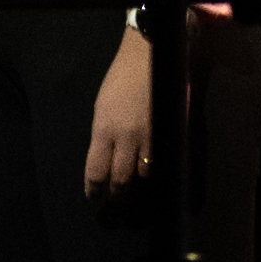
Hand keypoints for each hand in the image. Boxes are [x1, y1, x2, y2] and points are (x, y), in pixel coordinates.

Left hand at [85, 26, 162, 191]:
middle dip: (116, 197)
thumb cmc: (120, 78)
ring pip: (143, 174)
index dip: (94, 191)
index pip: (96, 172)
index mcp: (103, 130)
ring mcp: (148, 136)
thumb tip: (105, 159)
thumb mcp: (102, 108)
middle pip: (120, 180)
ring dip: (138, 183)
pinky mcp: (167, 131)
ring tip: (135, 191)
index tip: (94, 199)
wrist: (149, 57)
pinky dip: (155, 168)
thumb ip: (103, 135)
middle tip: (114, 204)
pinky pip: (160, 160)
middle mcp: (125, 138)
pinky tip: (153, 172)